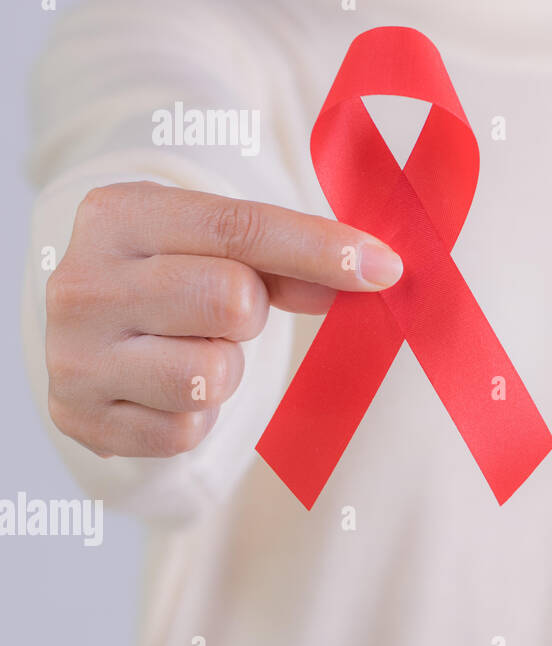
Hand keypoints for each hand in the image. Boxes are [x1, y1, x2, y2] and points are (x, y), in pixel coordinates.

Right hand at [43, 181, 403, 457]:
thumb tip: (373, 274)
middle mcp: (82, 284)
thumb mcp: (217, 244)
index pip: (240, 227)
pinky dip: (199, 414)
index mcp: (117, 214)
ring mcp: (73, 357)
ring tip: (195, 348)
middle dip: (252, 310)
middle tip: (231, 311)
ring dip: (225, 367)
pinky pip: (185, 431)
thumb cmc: (173, 272)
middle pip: (231, 300)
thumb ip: (291, 257)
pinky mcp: (81, 420)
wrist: (88, 331)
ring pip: (210, 375)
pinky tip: (172, 387)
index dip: (321, 249)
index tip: (384, 267)